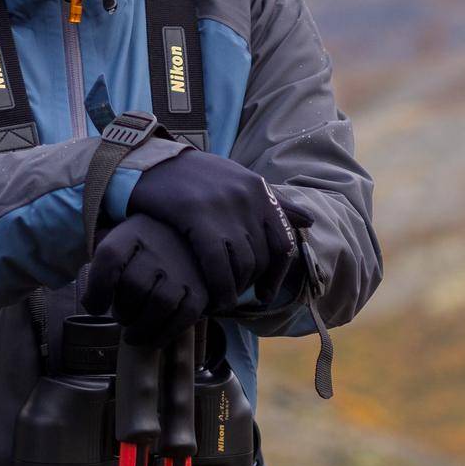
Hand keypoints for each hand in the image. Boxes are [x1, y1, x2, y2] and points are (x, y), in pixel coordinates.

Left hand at [80, 213, 208, 347]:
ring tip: (132, 333)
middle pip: (134, 284)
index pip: (110, 256)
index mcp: (134, 231)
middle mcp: (161, 246)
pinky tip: (153, 338)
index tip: (95, 307)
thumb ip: (104, 263)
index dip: (98, 287)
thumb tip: (90, 302)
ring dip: (140, 327)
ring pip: (159, 303)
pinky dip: (164, 334)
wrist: (191, 239)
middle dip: (122, 310)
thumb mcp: (122, 240)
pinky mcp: (202, 289)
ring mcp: (184, 268)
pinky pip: (184, 317)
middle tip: (122, 316)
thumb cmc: (146, 247)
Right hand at [127, 151, 308, 312]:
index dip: (278, 275)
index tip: (266, 294)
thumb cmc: (197, 177)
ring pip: (242, 266)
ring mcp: (225, 207)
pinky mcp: (198, 216)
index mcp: (260, 191)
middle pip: (262, 259)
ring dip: (234, 290)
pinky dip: (219, 289)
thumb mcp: (240, 182)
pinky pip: (217, 265)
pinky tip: (212, 301)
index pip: (283, 243)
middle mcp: (248, 198)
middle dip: (250, 284)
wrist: (155, 164)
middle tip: (234, 296)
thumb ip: (275, 203)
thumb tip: (309, 221)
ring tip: (221, 300)